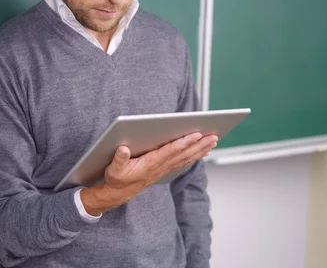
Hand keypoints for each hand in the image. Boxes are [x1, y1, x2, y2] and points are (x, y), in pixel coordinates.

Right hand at [80, 132, 216, 215]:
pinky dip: (194, 155)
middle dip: (199, 145)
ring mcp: (163, 169)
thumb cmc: (117, 179)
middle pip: (183, 154)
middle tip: (213, 136)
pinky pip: (183, 162)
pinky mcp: (164, 169)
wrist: (118, 193)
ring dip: (200, 150)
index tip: (195, 134)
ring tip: (212, 141)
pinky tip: (202, 151)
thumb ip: (119, 159)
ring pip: (186, 158)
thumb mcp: (113, 170)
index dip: (183, 143)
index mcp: (149, 164)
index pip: (170, 152)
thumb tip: (123, 149)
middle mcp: (160, 167)